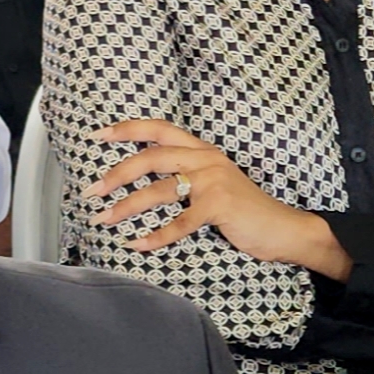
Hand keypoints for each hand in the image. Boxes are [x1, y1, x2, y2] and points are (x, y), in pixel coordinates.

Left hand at [83, 118, 352, 276]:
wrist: (282, 228)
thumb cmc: (241, 210)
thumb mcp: (212, 183)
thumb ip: (184, 175)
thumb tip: (139, 182)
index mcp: (202, 150)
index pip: (159, 129)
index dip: (126, 129)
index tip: (96, 135)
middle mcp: (206, 158)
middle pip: (151, 158)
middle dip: (116, 174)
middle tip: (91, 191)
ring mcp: (214, 181)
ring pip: (160, 190)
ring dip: (126, 206)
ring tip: (103, 219)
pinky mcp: (219, 206)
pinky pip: (179, 223)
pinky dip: (155, 237)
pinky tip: (136, 245)